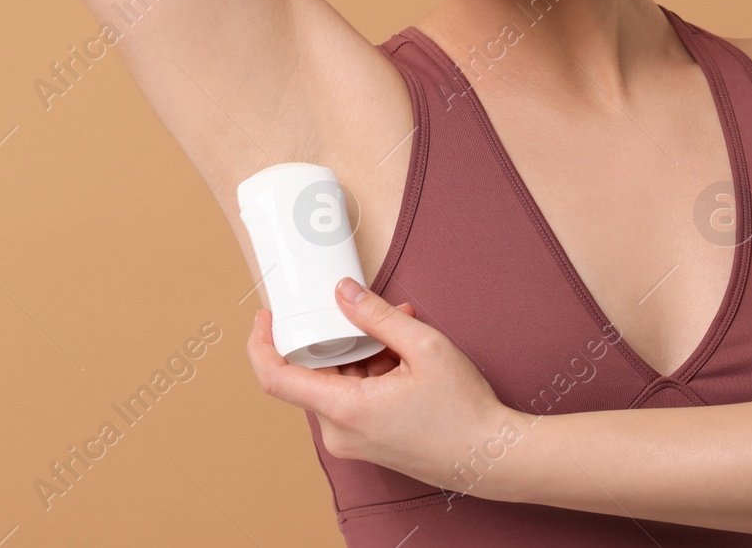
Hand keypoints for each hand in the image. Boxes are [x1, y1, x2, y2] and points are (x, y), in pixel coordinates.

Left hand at [248, 276, 514, 491]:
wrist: (490, 457)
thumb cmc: (462, 410)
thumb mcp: (423, 347)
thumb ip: (377, 316)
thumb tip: (343, 293)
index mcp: (346, 409)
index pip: (276, 378)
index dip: (261, 343)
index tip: (266, 317)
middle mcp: (340, 431)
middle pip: (314, 373)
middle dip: (338, 337)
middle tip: (370, 312)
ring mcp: (352, 440)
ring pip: (336, 384)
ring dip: (361, 353)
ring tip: (403, 334)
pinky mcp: (366, 442)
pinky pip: (351, 399)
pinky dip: (370, 373)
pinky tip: (402, 357)